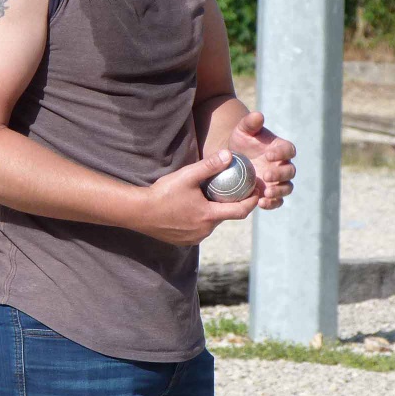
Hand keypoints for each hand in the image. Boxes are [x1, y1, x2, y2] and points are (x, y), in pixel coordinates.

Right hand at [138, 150, 259, 245]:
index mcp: (209, 216)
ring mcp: (194, 238)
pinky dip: (201, 220)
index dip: (251, 201)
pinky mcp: (184, 241)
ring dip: (215, 212)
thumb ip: (209, 166)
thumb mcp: (187, 176)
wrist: (139, 213)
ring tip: (212, 197)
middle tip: (234, 189)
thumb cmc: (163, 193)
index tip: (256, 191)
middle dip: (232, 204)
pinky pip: (199, 230)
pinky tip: (193, 208)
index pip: (240, 211)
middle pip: (226, 217)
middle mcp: (205, 230)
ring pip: (212, 224)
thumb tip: (229, 154)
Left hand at [227, 112, 295, 210]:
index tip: (269, 154)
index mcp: (280, 149)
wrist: (232, 160)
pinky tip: (261, 203)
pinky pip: (277, 201)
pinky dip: (272, 203)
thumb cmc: (241, 142)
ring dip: (279, 191)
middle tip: (267, 175)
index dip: (282, 153)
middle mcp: (283, 165)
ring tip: (266, 192)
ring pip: (287, 188)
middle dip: (280, 174)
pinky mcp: (271, 194)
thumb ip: (250, 123)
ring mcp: (278, 181)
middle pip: (290, 171)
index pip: (289, 150)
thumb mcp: (242, 131)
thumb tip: (258, 115)